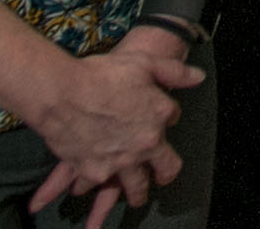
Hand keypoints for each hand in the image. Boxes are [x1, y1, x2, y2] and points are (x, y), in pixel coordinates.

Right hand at [21, 34, 201, 222]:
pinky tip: (85, 187)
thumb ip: (175, 72)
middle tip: (161, 177)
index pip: (172, 119)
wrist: (62, 93)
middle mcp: (143, 146)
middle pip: (165, 168)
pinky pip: (96, 186)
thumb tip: (198, 77)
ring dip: (136, 192)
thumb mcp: (145, 64)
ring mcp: (119, 162)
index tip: (160, 117)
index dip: (166, 116)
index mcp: (158, 119)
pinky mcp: (93, 172)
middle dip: (164, 174)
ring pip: (135, 186)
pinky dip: (90, 186)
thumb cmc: (101, 75)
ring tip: (135, 196)